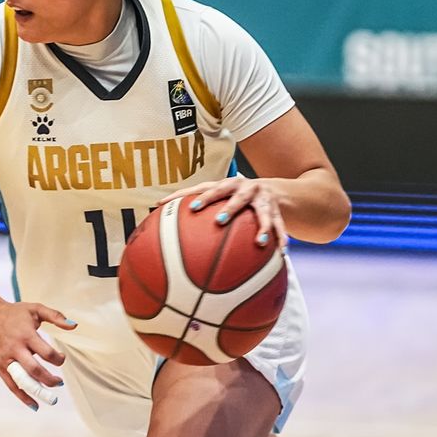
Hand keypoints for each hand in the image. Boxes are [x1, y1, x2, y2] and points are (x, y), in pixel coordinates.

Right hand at [0, 300, 75, 409]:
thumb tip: (75, 325)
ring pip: (23, 380)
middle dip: (50, 380)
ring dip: (38, 392)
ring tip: (51, 399)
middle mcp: (15, 348)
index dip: (58, 359)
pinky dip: (23, 396)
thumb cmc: (15, 313)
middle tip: (59, 383)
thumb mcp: (36, 308)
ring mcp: (6, 359)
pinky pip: (11, 385)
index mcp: (26, 335)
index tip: (61, 358)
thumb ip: (56, 316)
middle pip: (35, 370)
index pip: (46, 353)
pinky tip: (34, 405)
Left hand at [158, 176, 287, 248]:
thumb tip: (154, 210)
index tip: (191, 208)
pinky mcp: (277, 212)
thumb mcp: (218, 195)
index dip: (202, 197)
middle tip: (219, 221)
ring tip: (259, 242)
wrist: (274, 190)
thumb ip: (192, 202)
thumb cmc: (234, 196)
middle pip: (237, 197)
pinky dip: (280, 238)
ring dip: (261, 227)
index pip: (211, 188)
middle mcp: (246, 189)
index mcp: (227, 185)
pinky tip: (282, 251)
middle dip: (229, 208)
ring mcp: (263, 200)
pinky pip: (279, 226)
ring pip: (263, 214)